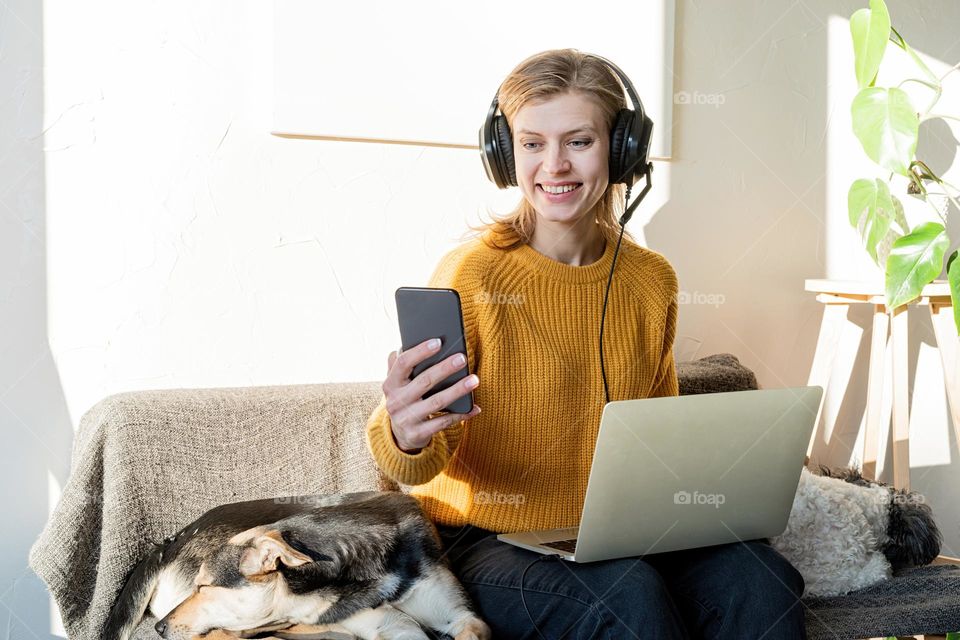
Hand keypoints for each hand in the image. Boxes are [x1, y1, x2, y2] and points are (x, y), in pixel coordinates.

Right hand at [382, 338, 480, 452]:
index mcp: (390, 384)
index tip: (438, 342)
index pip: (403, 363)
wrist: (400, 435)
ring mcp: (407, 419)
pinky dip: (461, 414)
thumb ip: (399, 365)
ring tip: (474, 380)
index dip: (420, 351)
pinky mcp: (418, 433)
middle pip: (424, 381)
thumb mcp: (397, 384)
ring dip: (457, 390)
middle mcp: (396, 401)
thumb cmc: (405, 399)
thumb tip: (403, 346)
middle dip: (444, 368)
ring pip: (437, 402)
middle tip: (462, 358)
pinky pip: (444, 422)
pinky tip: (475, 407)